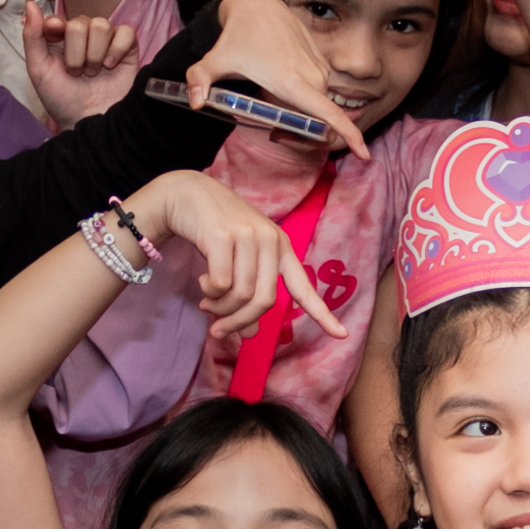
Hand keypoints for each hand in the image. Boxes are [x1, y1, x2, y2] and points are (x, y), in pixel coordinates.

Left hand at [22, 7, 141, 128]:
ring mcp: (106, 42)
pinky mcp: (128, 49)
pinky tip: (111, 66)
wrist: (88, 122)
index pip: (59, 17)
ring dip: (94, 55)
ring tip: (93, 73)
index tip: (54, 34)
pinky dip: (117, 49)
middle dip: (76, 53)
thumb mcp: (38, 69)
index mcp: (60, 38)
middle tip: (77, 73)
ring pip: (102, 26)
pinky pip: (126, 32)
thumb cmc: (62, 99)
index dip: (56, 25)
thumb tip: (29, 5)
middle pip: (80, 23)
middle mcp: (84, 36)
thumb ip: (32, 37)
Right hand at [125, 169, 341, 339]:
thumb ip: (247, 295)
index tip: (342, 336)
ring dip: (220, 308)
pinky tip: (202, 282)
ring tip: (207, 304)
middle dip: (239, 321)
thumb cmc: (215, 231)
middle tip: (218, 329)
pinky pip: (220, 282)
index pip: (304, 287)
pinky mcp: (223, 235)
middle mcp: (271, 240)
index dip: (322, 314)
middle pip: (264, 301)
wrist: (187, 192)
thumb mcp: (238, 262)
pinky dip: (209, 292)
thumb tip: (251, 334)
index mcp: (281, 248)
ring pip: (241, 294)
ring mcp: (248, 235)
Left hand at [191, 0, 369, 159]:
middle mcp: (313, 78)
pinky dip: (305, 103)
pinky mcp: (320, 65)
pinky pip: (318, 94)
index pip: (331, 116)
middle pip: (322, 122)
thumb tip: (195, 101)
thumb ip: (200, 81)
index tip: (364, 154)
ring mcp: (319, 71)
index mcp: (293, 83)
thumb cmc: (238, 35)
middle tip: (275, 135)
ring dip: (304, 119)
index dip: (350, 137)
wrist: (258, 5)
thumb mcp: (215, 59)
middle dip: (303, 137)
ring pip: (319, 108)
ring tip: (274, 113)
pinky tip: (281, 92)